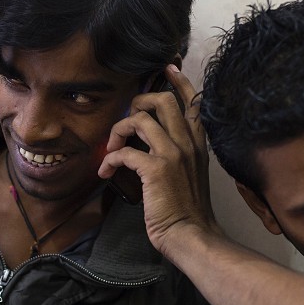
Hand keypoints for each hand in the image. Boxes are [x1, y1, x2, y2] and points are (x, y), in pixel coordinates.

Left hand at [99, 64, 217, 254]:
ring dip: (118, 131)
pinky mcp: (156, 170)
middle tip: (126, 120)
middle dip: (138, 102)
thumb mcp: (191, 175)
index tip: (167, 68)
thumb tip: (155, 145)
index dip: (179, 81)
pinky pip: (125, 152)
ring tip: (111, 149)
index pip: (193, 102)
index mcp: (198, 144)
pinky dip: (109, 160)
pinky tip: (105, 172)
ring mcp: (173, 154)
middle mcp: (188, 143)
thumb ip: (180, 155)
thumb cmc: (187, 211)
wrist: (191, 235)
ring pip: (141, 119)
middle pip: (163, 101)